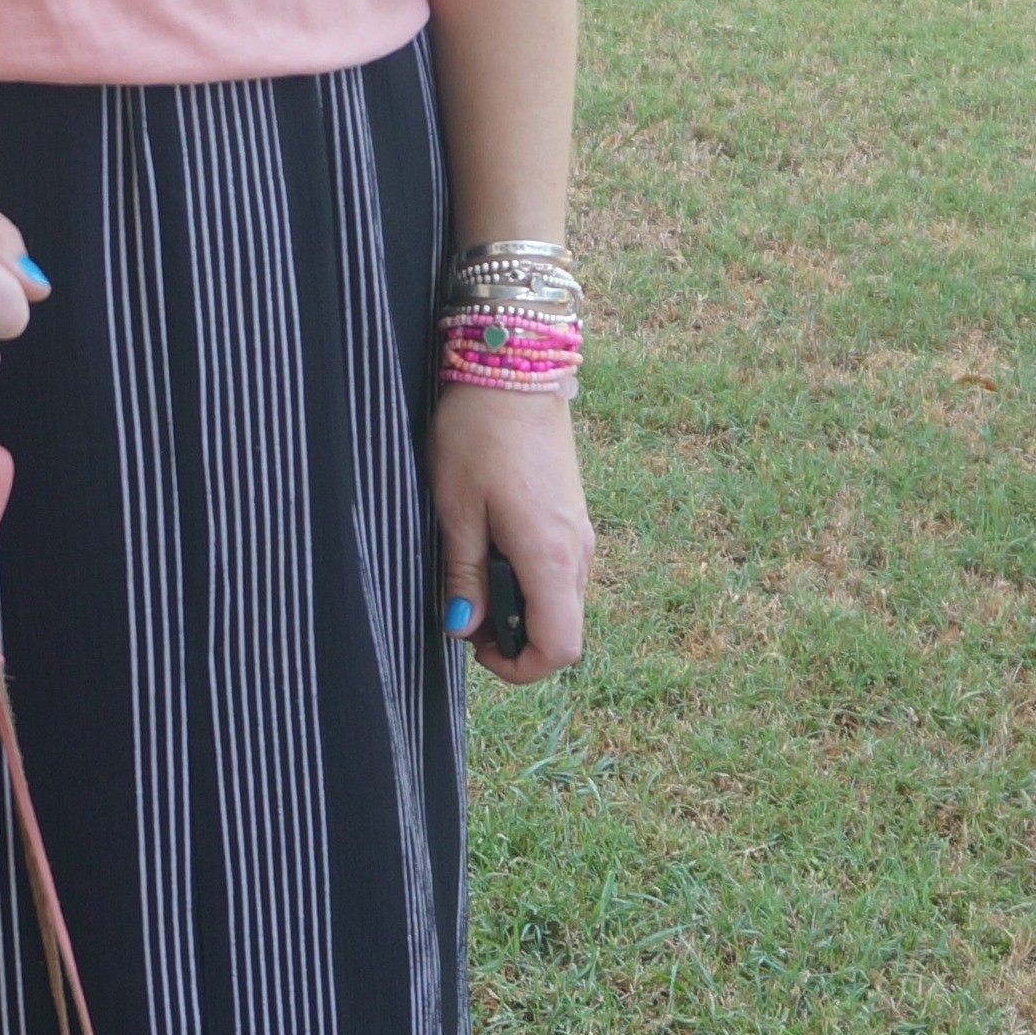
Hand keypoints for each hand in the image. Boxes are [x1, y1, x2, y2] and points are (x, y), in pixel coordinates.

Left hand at [433, 385, 592, 682]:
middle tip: (464, 609)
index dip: (519, 666)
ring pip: (561, 599)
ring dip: (520, 605)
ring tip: (471, 573)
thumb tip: (464, 627)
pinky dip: (529, 577)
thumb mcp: (456, 509)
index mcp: (551, 557)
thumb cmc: (478, 434)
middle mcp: (577, 552)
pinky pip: (558, 568)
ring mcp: (579, 531)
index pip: (561, 649)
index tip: (476, 647)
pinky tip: (490, 547)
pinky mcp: (571, 514)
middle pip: (563, 629)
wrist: (514, 369)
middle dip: (515, 637)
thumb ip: (464, 575)